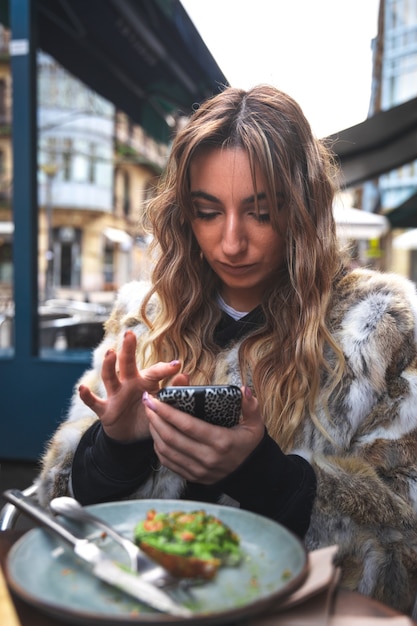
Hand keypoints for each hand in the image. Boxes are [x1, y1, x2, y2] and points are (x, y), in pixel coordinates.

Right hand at [78, 330, 184, 441]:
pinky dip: (87, 396)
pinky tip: (82, 388)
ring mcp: (115, 396)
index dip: (165, 369)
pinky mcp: (105, 410)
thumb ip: (174, 390)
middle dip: (128, 349)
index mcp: (146, 382)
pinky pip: (94, 402)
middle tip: (130, 334)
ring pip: (110, 378)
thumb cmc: (149, 414)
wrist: (131, 437)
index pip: (155, 372)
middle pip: (127, 364)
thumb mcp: (163, 405)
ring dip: (108, 366)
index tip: (177, 365)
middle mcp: (129, 384)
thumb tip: (186, 374)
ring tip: (110, 353)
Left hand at [143, 386, 264, 482]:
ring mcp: (198, 470)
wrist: (252, 474)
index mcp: (221, 442)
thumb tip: (244, 390)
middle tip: (147, 402)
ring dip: (154, 432)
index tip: (155, 399)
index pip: (187, 425)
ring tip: (150, 415)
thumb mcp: (255, 425)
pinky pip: (169, 462)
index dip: (168, 412)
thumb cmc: (250, 445)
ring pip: (166, 450)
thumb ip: (251, 406)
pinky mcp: (192, 477)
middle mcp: (207, 458)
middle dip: (155, 418)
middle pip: (171, 437)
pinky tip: (156, 434)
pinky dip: (158, 447)